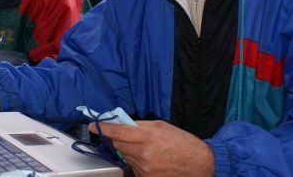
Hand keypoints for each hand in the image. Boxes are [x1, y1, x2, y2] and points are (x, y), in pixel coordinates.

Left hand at [89, 120, 214, 176]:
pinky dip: (137, 162)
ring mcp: (145, 168)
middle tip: (125, 136)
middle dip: (118, 139)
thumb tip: (122, 124)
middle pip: (118, 145)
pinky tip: (151, 159)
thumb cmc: (182, 142)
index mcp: (148, 136)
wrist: (200, 164)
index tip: (93, 126)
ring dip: (129, 151)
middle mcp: (144, 153)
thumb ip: (140, 125)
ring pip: (125, 156)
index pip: (118, 132)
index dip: (103, 128)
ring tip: (146, 149)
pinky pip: (133, 168)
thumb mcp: (161, 126)